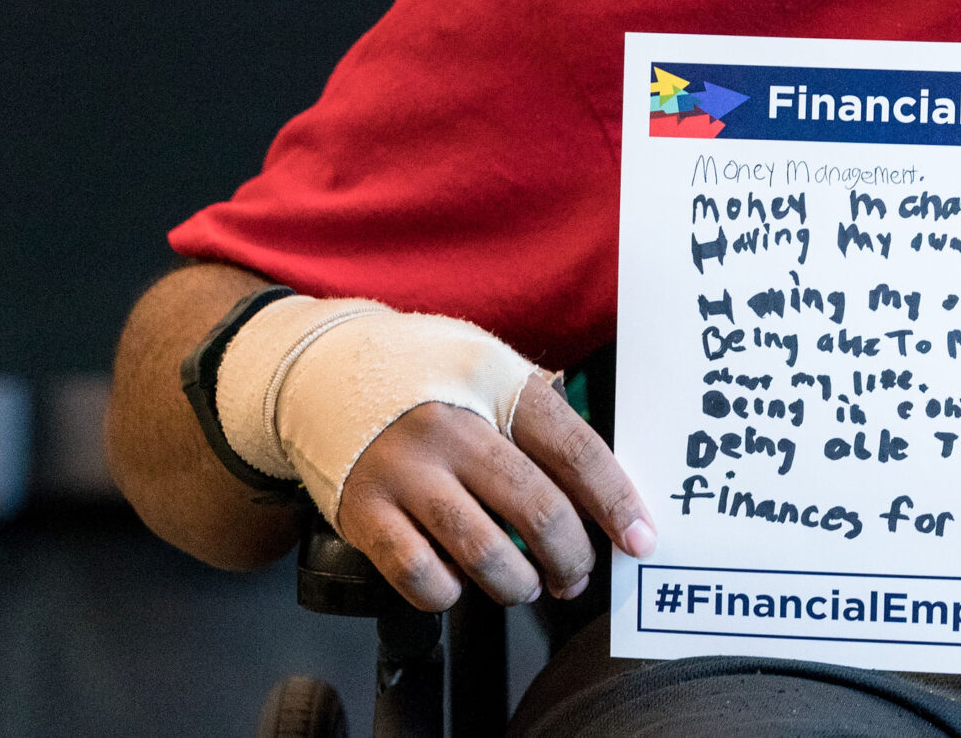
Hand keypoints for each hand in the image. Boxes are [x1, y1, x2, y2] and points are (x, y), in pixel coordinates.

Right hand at [332, 377, 656, 610]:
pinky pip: (420, 575)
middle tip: (579, 574)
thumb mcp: (490, 369)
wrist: (320, 368)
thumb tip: (600, 489)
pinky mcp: (363, 511)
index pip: (575, 450)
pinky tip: (459, 583)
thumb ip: (540, 418)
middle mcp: (453, 427)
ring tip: (528, 585)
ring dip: (519, 583)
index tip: (640, 540)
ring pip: (485, 553)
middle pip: (538, 509)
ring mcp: (404, 471)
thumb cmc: (425, 375)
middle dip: (573, 556)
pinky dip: (450, 593)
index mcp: (497, 386)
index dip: (615, 502)